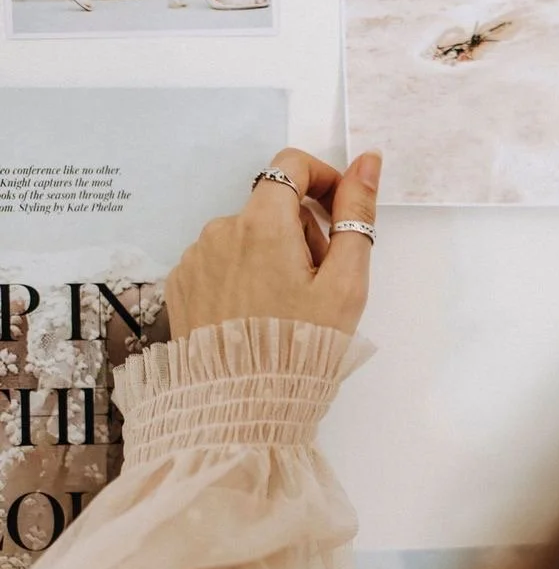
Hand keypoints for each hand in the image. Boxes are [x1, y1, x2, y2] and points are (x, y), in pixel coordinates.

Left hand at [165, 148, 381, 339]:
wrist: (242, 405)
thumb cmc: (300, 347)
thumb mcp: (345, 283)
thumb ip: (357, 214)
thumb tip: (367, 163)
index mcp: (264, 223)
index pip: (291, 166)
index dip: (322, 180)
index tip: (337, 212)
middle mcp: (221, 230)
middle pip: (270, 206)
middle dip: (300, 230)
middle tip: (319, 281)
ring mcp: (196, 257)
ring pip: (244, 236)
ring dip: (269, 254)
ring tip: (285, 304)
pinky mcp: (182, 283)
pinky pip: (218, 261)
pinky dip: (240, 275)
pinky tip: (255, 312)